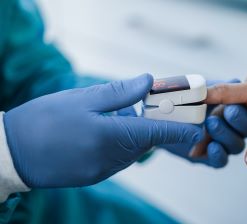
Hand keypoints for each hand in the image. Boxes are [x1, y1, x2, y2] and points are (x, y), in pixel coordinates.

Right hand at [4, 74, 202, 187]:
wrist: (12, 153)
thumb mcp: (82, 98)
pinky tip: (105, 132)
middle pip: (146, 142)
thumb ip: (120, 92)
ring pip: (133, 151)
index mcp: (111, 137)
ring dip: (135, 135)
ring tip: (120, 117)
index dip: (179, 131)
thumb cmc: (45, 121)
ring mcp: (103, 171)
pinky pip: (118, 159)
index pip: (156, 134)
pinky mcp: (94, 176)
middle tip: (151, 108)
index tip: (196, 130)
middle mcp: (111, 159)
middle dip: (154, 126)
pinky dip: (121, 145)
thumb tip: (148, 81)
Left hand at [160, 79, 246, 167]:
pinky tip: (212, 147)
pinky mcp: (211, 156)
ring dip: (226, 134)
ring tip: (211, 123)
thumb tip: (234, 81)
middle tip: (230, 110)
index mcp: (235, 107)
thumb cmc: (181, 99)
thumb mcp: (198, 88)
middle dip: (240, 119)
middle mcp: (233, 127)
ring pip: (236, 145)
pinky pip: (221, 160)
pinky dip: (218, 154)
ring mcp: (223, 143)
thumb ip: (218, 85)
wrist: (159, 117)